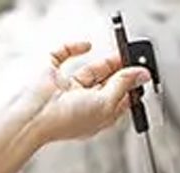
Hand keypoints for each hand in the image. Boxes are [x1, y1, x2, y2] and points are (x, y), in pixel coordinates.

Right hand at [17, 42, 150, 146]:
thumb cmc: (69, 119)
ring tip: (119, 53)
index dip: (132, 88)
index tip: (143, 75)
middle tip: (133, 61)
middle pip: (107, 85)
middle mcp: (85, 103)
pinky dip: (74, 48)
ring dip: (105, 62)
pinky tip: (86, 45)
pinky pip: (63, 56)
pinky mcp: (52, 74)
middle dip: (120, 73)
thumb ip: (124, 85)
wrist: (36, 115)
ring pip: (90, 71)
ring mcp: (68, 88)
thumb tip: (142, 75)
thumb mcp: (107, 102)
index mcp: (100, 116)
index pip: (121, 101)